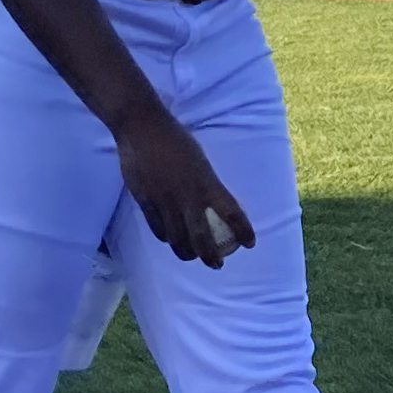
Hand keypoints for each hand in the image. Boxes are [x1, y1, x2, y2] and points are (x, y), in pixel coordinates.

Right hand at [116, 110, 254, 267]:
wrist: (142, 127)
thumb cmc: (175, 139)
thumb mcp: (200, 161)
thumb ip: (205, 183)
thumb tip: (211, 201)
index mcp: (207, 182)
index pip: (231, 212)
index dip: (243, 230)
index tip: (250, 243)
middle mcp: (188, 196)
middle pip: (202, 237)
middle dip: (211, 256)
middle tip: (217, 264)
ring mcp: (165, 200)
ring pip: (178, 238)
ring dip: (187, 253)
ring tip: (192, 257)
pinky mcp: (146, 201)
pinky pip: (158, 228)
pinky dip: (166, 238)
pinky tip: (170, 240)